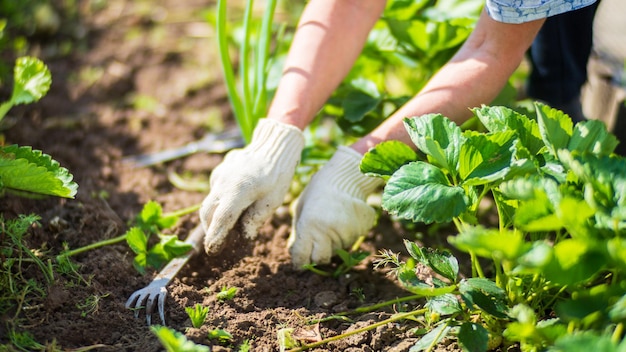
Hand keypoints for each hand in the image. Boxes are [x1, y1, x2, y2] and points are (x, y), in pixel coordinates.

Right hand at [200, 119, 303, 253]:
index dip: (215, 237)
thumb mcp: (273, 200)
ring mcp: (219, 175)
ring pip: (210, 201)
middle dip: (210, 229)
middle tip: (219, 242)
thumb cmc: (277, 174)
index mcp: (237, 191)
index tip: (213, 250)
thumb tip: (244, 235)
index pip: (220, 220)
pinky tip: (234, 204)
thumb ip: (256, 219)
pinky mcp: (219, 171)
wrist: (273, 146)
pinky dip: (220, 202)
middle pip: (208, 213)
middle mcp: (223, 183)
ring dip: (215, 216)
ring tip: (228, 225)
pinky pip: (215, 191)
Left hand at [288, 146, 382, 267]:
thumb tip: (294, 254)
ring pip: (337, 250)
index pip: (302, 258)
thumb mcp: (301, 209)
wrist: (345, 177)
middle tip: (316, 243)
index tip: (299, 261)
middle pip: (321, 260)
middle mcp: (328, 233)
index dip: (299, 262)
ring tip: (331, 222)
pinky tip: (342, 220)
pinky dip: (344, 236)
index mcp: (309, 227)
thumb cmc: (318, 191)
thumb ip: (298, 233)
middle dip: (316, 256)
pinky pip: (349, 242)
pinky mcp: (360, 232)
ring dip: (331, 243)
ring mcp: (346, 234)